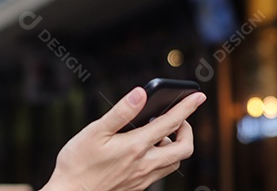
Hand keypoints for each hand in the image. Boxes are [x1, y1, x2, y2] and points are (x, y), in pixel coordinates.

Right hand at [41, 88, 204, 190]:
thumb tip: (141, 93)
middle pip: (184, 148)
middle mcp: (145, 164)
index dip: (187, 107)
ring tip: (161, 134)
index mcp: (136, 146)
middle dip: (187, 130)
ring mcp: (143, 178)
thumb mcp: (95, 131)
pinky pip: (161, 172)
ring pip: (175, 163)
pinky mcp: (138, 186)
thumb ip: (121, 112)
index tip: (198, 96)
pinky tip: (146, 151)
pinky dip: (163, 158)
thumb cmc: (78, 162)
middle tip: (177, 119)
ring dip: (176, 145)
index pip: (171, 123)